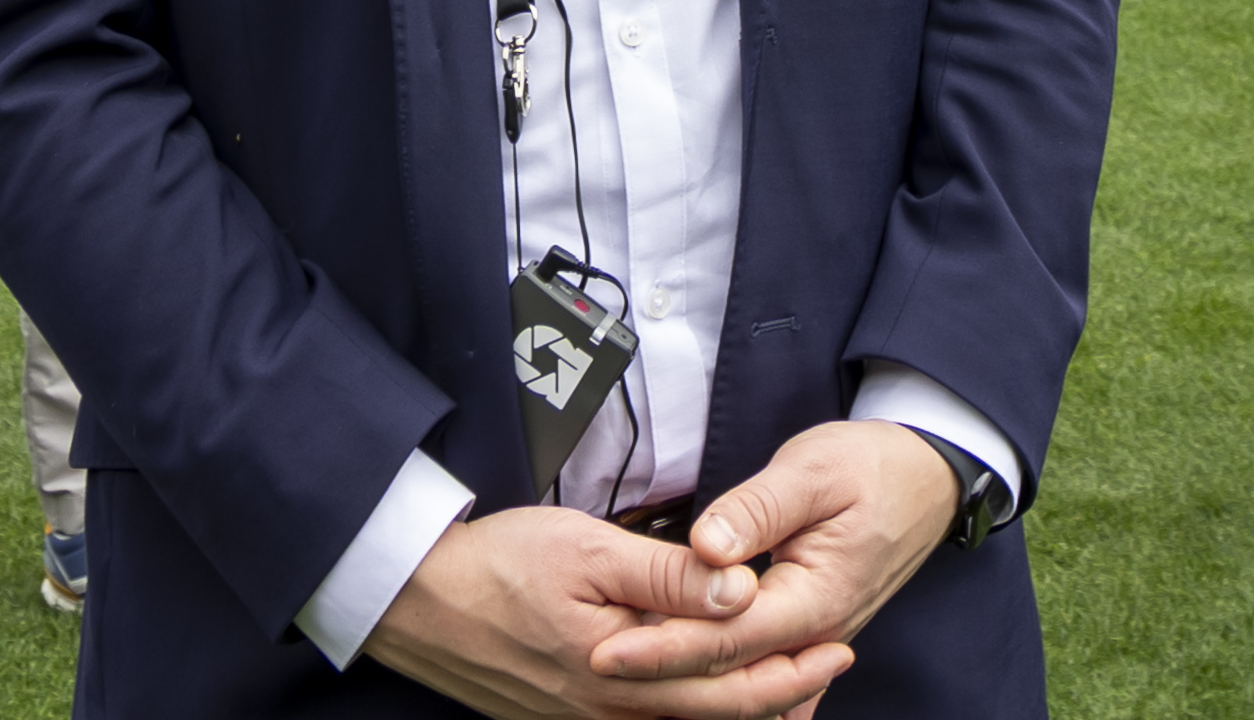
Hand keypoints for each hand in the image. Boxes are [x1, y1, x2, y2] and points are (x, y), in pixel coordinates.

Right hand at [364, 505, 852, 717]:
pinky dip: (691, 709)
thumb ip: (668, 576)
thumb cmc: (501, 564)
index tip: (836, 642)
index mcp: (619, 670)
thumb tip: (741, 590)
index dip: (785, 664)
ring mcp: (584, 718)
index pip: (723, 678)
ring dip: (739, 707)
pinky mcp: (567, 714)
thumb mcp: (588, 551)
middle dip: (779, 692)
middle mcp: (606, 709)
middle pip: (711, 714)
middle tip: (834, 664)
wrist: (417, 601)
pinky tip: (712, 692)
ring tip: (793, 685)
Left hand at [580, 420, 961, 689]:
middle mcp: (817, 636)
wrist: (927, 477)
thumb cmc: (873, 465)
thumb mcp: (815, 468)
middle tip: (594, 664)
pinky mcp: (808, 637)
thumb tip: (706, 547)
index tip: (608, 649)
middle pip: (727, 671)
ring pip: (742, 683)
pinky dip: (722, 688)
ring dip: (685, 684)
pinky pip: (762, 676)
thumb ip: (757, 510)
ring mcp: (814, 643)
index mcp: (818, 599)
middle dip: (659, 672)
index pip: (728, 636)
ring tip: (626, 672)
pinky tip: (679, 694)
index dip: (664, 646)